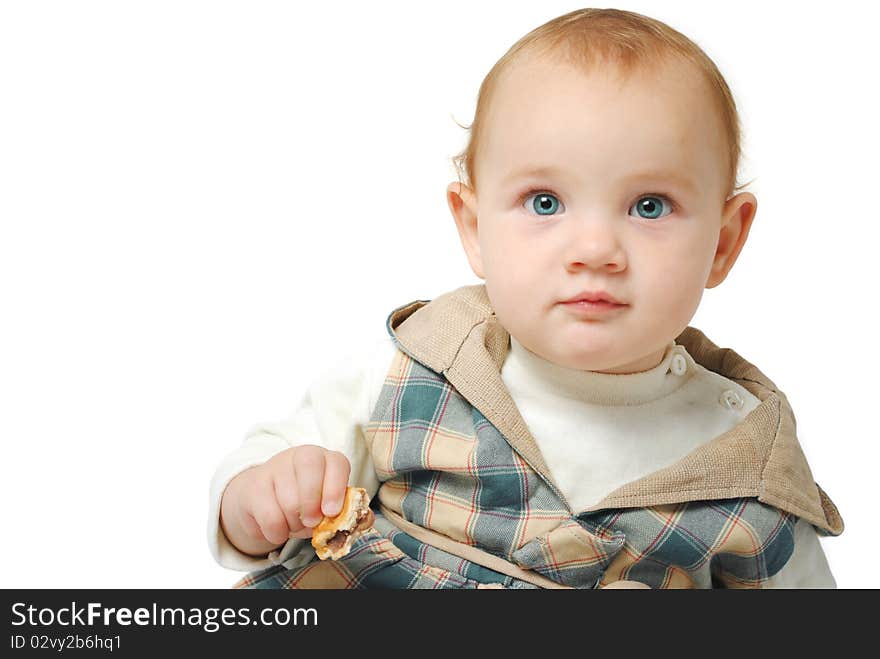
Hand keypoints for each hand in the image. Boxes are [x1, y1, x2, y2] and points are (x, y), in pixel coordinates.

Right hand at [219, 445, 350, 556]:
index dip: (336, 488)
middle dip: (312, 505)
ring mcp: (276, 466)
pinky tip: (278, 530)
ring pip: (288, 499)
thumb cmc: (306, 504)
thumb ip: (349, 514)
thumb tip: (366, 520)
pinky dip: (276, 531)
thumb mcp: (327, 507)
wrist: (264, 502)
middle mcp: (302, 456)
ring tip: (293, 525)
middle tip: (311, 522)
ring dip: (293, 523)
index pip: (337, 463)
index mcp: (326, 459)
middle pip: (310, 472)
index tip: (332, 512)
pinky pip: (268, 514)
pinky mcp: (255, 484)